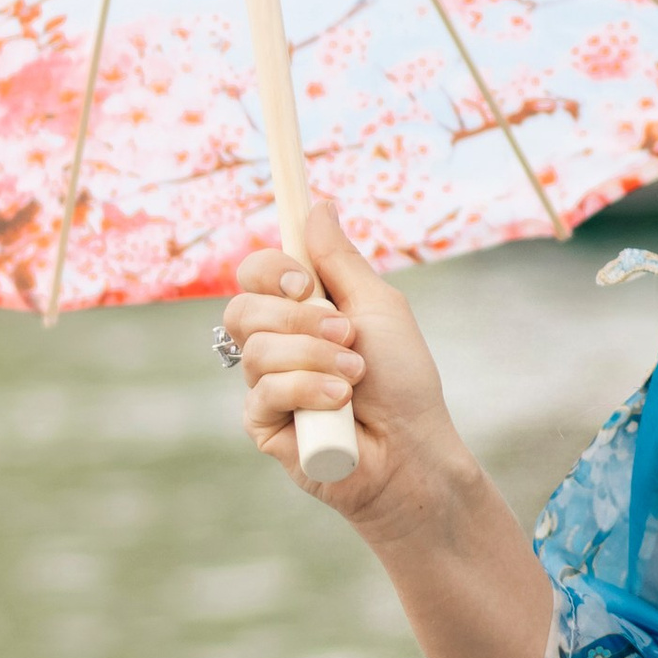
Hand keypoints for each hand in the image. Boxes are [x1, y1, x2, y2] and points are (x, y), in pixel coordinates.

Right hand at [222, 193, 551, 657]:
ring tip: (356, 376)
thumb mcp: (379, 308)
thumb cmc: (405, 381)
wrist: (414, 452)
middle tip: (345, 333)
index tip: (306, 279)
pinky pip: (262, 391)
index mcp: (301, 311)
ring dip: (314, 356)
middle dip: (297, 316)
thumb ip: (340, 262)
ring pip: (255, 348)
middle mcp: (277, 344)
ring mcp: (266, 385)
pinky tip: (340, 402)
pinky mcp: (263, 426)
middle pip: (243, 306)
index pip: (256, 274)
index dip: (272, 269)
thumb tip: (317, 205)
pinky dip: (307, 390)